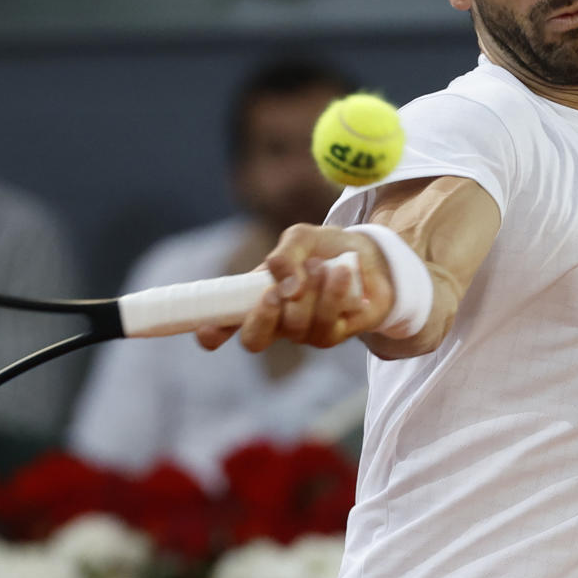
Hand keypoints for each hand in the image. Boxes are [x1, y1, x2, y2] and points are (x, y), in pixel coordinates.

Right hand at [194, 223, 395, 352]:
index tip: (207, 329)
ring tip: (320, 266)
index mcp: (256, 299)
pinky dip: (334, 293)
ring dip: (308, 293)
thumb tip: (283, 286)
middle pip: (254, 340)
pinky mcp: (335, 335)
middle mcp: (277, 321)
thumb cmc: (326, 248)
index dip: (211, 332)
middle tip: (275, 292)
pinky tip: (343, 272)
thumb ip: (284, 255)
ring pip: (295, 328)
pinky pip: (327, 325)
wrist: (370, 256)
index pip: (224, 325)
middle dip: (263, 316)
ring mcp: (305, 333)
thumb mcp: (300, 238)